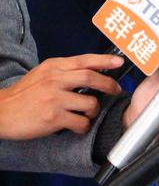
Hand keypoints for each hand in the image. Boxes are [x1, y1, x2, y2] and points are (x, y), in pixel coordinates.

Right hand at [0, 54, 122, 139]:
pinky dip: (84, 126)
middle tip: (116, 90)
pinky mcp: (53, 117)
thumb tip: (92, 70)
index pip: (84, 60)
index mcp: (54, 67)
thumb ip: (64, 70)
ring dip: (94, 110)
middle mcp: (55, 80)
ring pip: (90, 103)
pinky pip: (81, 122)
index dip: (105, 60)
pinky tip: (78, 125)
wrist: (0, 112)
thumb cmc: (24, 94)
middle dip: (109, 85)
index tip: (119, 62)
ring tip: (88, 113)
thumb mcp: (42, 74)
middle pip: (92, 78)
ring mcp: (54, 98)